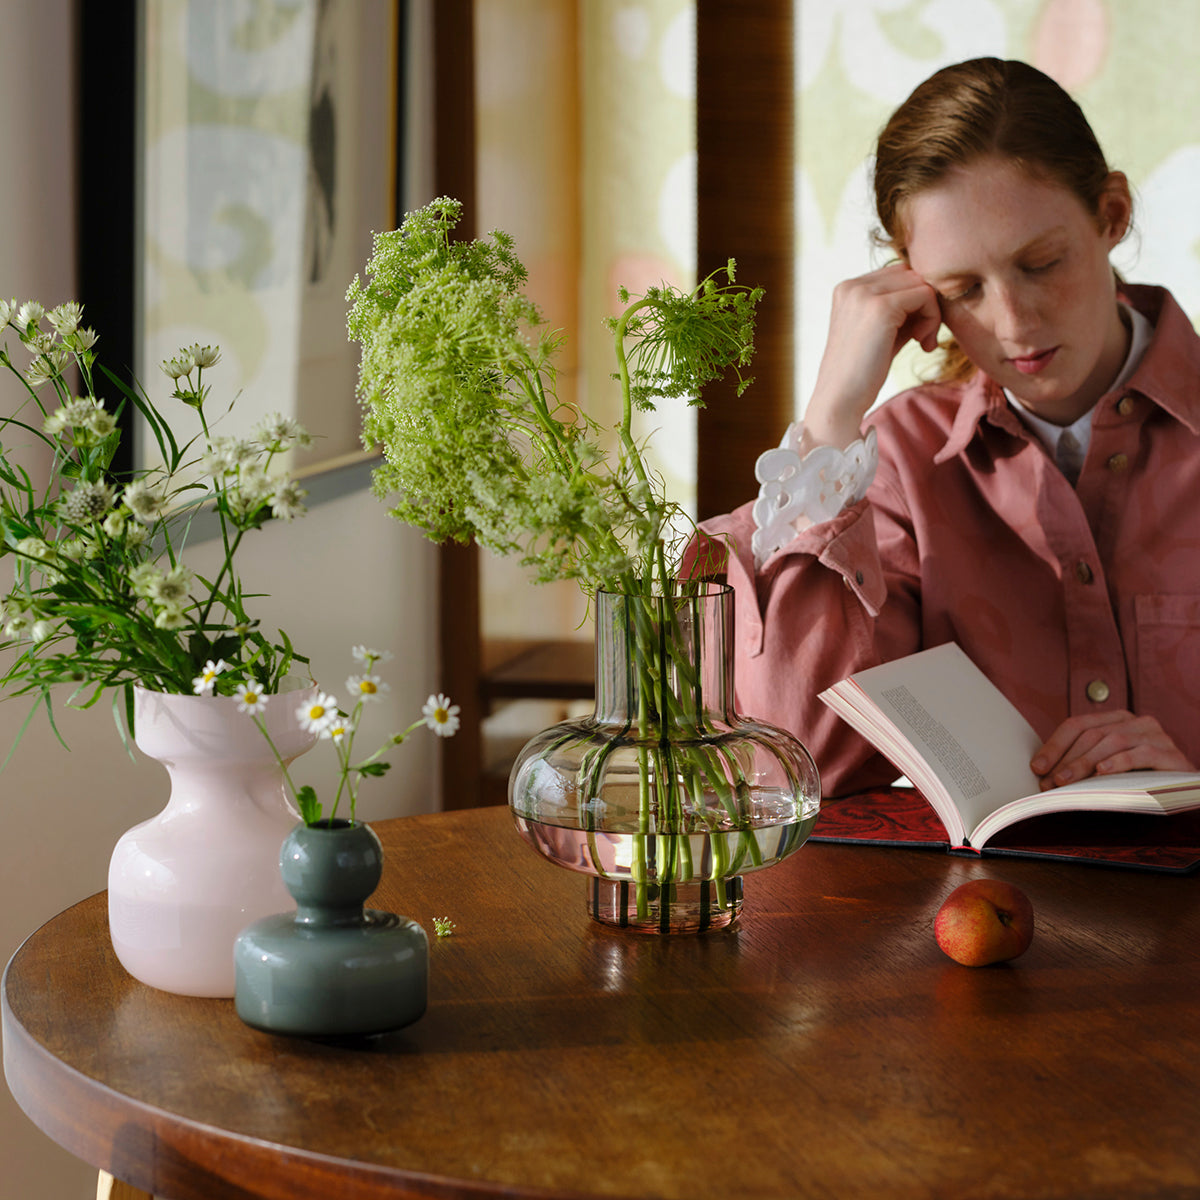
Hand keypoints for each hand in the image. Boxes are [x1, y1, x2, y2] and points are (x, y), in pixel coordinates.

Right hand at [802, 262, 942, 450]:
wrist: (840, 400)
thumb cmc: (861, 373)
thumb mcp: (878, 331)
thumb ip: (898, 309)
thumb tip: (931, 291)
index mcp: (847, 288)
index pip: (898, 274)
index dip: (913, 300)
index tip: (914, 332)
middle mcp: (852, 285)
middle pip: (911, 274)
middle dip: (925, 304)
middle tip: (921, 338)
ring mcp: (864, 294)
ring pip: (921, 283)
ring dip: (931, 312)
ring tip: (922, 342)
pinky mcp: (880, 307)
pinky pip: (926, 296)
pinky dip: (933, 319)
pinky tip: (922, 344)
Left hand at [1031, 711, 1193, 789]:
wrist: (1184, 790)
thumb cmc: (1139, 778)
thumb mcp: (1106, 766)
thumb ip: (1081, 761)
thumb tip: (1041, 772)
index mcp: (1115, 719)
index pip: (1077, 725)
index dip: (1053, 745)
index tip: (1036, 767)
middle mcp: (1135, 721)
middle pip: (1091, 734)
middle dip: (1065, 759)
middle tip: (1048, 782)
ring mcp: (1154, 735)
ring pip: (1112, 741)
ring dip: (1084, 763)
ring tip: (1065, 781)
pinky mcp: (1170, 753)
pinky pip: (1141, 753)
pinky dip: (1119, 762)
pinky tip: (1102, 773)